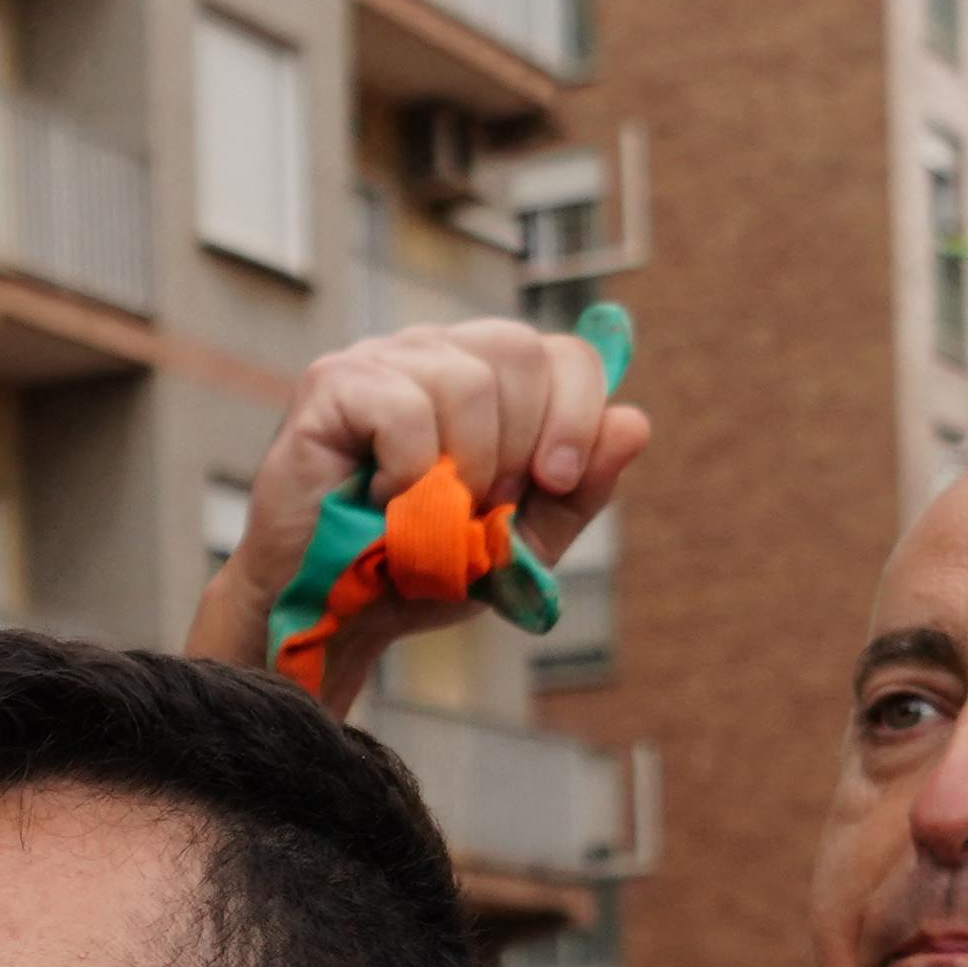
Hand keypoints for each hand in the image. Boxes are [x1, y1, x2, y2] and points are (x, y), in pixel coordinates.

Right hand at [183, 320, 649, 703]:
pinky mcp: (331, 384)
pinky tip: (383, 502)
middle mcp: (437, 353)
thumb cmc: (420, 572)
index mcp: (489, 381)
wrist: (336, 617)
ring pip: (467, 379)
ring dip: (462, 469)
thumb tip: (635, 422)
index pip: (562, 353)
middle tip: (481, 508)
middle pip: (519, 349)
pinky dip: (408, 474)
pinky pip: (404, 407)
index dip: (577, 413)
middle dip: (517, 446)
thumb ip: (580, 490)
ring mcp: (381, 359)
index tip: (558, 479)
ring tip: (427, 513)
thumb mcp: (521, 543)